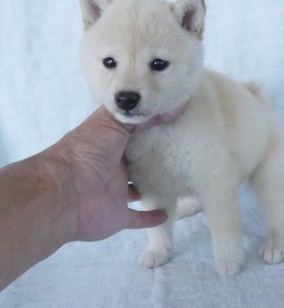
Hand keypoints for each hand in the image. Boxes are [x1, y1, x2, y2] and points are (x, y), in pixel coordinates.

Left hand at [47, 106, 177, 240]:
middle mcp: (112, 167)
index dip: (147, 127)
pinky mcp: (118, 215)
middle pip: (134, 161)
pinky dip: (151, 217)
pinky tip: (165, 214)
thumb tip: (175, 107)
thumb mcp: (113, 122)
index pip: (130, 133)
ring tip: (172, 181)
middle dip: (150, 157)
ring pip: (136, 189)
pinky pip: (138, 218)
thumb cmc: (88, 151)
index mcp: (108, 144)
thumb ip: (141, 116)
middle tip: (176, 151)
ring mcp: (114, 192)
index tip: (170, 122)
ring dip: (148, 187)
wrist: (65, 192)